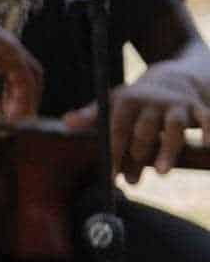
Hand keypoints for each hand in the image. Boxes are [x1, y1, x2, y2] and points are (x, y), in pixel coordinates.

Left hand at [0, 1, 41, 120]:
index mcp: (13, 55)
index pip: (29, 84)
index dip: (26, 104)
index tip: (17, 122)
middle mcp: (11, 48)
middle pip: (31, 75)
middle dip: (29, 97)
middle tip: (20, 116)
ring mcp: (0, 44)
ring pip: (17, 70)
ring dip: (15, 90)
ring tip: (4, 108)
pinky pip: (3, 64)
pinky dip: (2, 80)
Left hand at [64, 66, 209, 182]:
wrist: (171, 79)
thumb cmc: (135, 101)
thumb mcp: (112, 102)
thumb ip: (92, 115)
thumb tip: (66, 122)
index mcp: (128, 100)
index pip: (118, 129)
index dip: (114, 152)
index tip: (110, 175)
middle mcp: (153, 101)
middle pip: (144, 131)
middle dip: (138, 157)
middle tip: (132, 181)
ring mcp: (177, 105)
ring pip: (173, 128)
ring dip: (167, 150)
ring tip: (161, 173)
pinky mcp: (198, 109)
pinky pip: (206, 119)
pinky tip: (208, 145)